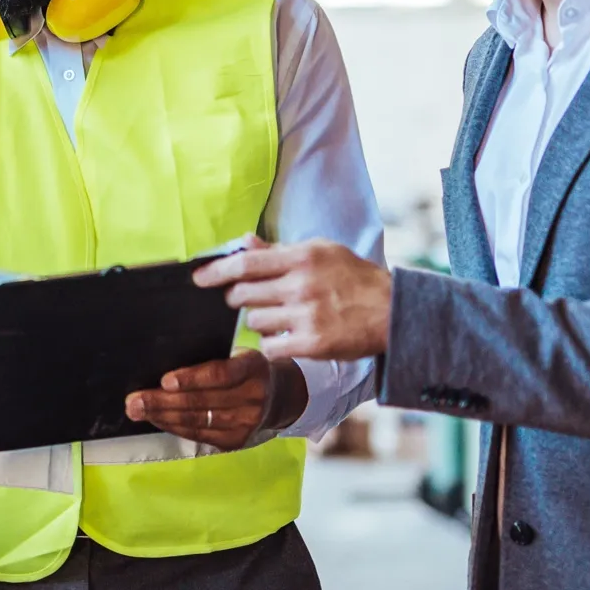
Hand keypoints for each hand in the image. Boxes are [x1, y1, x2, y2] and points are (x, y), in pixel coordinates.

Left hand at [124, 349, 305, 449]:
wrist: (281, 396)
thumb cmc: (247, 367)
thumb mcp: (240, 353)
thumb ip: (213, 357)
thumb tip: (166, 357)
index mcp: (253, 367)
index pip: (221, 374)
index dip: (192, 378)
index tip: (165, 380)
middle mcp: (253, 397)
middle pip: (203, 401)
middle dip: (163, 401)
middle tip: (134, 400)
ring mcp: (247, 423)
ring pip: (198, 421)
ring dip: (163, 417)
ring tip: (138, 411)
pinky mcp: (237, 441)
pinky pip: (200, 435)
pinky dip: (175, 427)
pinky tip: (158, 420)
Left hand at [194, 239, 391, 361]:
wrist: (391, 311)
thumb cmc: (353, 277)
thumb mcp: (320, 252)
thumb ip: (279, 251)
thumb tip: (243, 242)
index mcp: (301, 258)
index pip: (246, 263)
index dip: (216, 271)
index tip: (198, 278)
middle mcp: (301, 285)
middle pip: (244, 294)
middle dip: (236, 298)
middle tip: (242, 299)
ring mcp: (306, 316)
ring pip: (254, 321)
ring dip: (257, 321)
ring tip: (276, 318)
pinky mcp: (312, 344)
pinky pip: (270, 347)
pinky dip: (270, 344)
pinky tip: (283, 338)